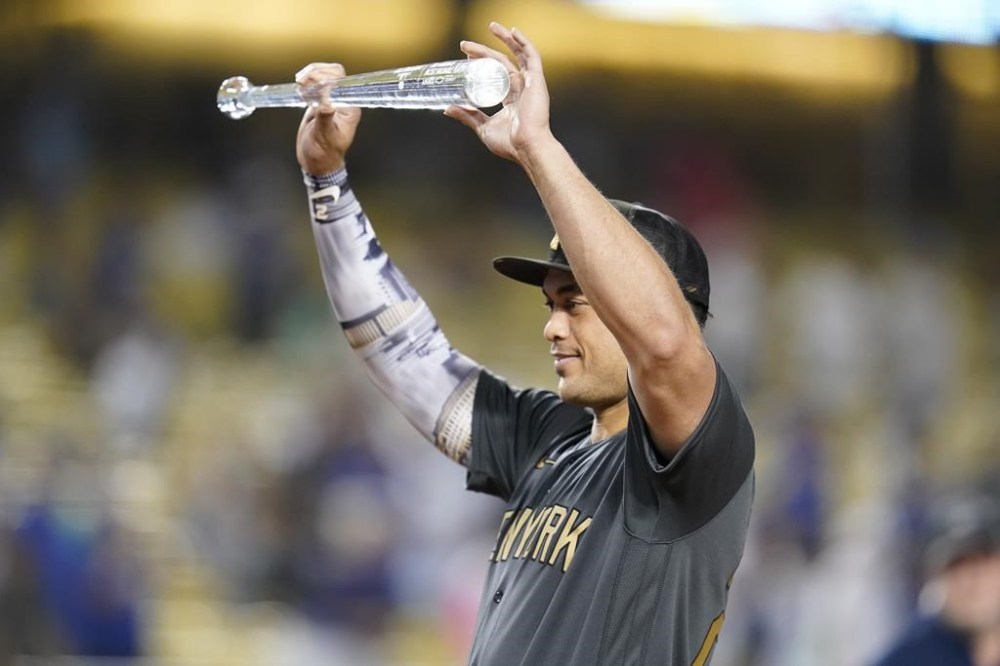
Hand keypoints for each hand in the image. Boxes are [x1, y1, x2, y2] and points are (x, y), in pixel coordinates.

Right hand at [295, 63, 362, 174]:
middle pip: (333, 74)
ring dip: (310, 76)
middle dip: (317, 72)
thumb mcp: (325, 137)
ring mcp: (330, 100)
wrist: (316, 162)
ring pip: (323, 76)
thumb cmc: (325, 154)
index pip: (342, 82)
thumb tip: (326, 103)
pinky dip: (306, 83)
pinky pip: (314, 85)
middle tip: (303, 80)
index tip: (313, 81)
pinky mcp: (319, 102)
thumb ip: (325, 118)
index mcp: (349, 108)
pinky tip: (301, 91)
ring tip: (301, 84)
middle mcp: (342, 102)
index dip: (327, 76)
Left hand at [444, 23, 553, 164]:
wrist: (527, 147)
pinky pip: (532, 56)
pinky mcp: (537, 81)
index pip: (496, 74)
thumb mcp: (483, 127)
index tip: (466, 57)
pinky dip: (524, 42)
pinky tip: (513, 31)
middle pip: (501, 62)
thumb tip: (447, 109)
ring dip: (504, 39)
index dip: (482, 63)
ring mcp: (530, 84)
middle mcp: (522, 88)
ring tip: (490, 27)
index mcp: (511, 99)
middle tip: (465, 45)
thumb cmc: (510, 143)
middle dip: (484, 51)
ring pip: (516, 54)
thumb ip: (467, 116)